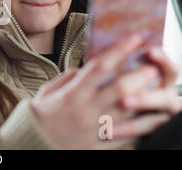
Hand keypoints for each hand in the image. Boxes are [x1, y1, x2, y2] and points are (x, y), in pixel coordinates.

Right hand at [30, 35, 173, 149]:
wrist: (31, 146)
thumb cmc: (38, 117)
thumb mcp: (47, 92)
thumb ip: (67, 78)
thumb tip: (84, 70)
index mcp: (72, 94)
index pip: (100, 67)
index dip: (119, 50)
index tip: (134, 38)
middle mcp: (86, 111)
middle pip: (120, 89)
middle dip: (140, 76)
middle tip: (152, 67)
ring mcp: (94, 130)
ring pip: (128, 113)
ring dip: (144, 100)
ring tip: (155, 91)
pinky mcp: (98, 147)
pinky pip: (124, 137)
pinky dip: (136, 128)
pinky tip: (143, 119)